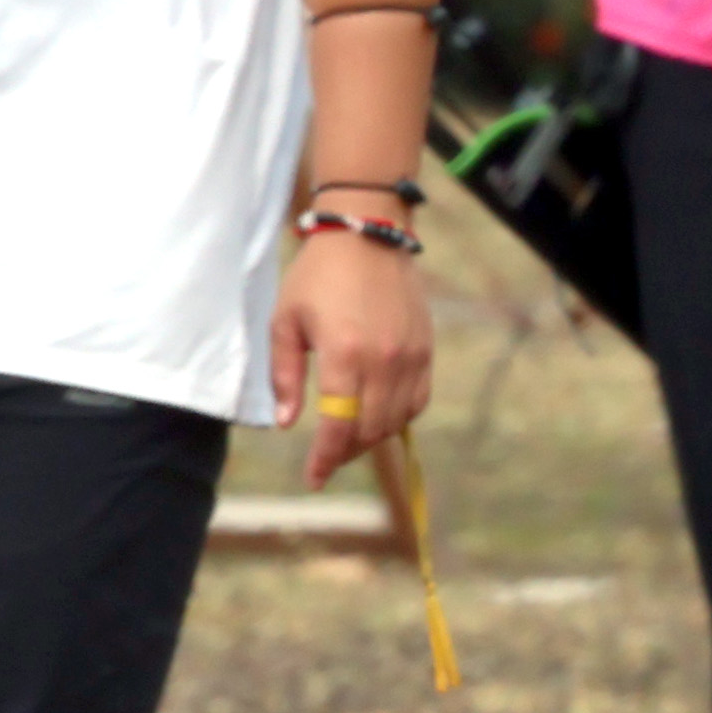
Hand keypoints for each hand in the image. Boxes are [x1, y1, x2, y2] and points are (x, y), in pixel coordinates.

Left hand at [275, 226, 432, 489]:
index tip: (313, 479)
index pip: (338, 427)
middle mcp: (384, 361)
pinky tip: (378, 416)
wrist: (368, 234)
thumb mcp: (286, 321)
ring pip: (397, 420)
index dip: (325, 459)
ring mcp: (410, 356)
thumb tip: (287, 423)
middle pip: (370, 430)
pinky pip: (418, 400)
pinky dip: (399, 417)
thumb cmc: (318, 275)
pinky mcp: (425, 349)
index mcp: (345, 355)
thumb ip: (286, 376)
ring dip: (372, 438)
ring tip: (349, 440)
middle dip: (346, 453)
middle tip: (326, 459)